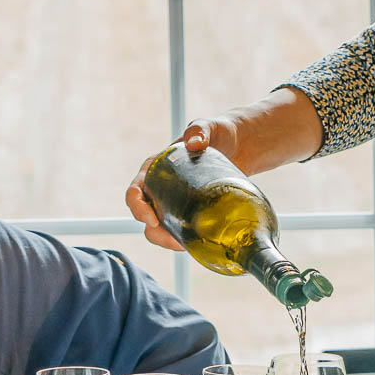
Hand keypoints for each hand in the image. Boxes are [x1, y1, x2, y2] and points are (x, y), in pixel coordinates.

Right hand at [124, 116, 243, 251]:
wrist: (239, 145)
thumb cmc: (217, 133)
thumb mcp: (207, 127)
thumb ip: (200, 130)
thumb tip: (195, 143)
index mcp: (155, 168)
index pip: (135, 191)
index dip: (137, 207)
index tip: (151, 219)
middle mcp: (159, 187)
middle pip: (145, 216)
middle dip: (154, 232)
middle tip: (173, 241)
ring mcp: (174, 201)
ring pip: (160, 228)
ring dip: (166, 241)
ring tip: (183, 246)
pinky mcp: (190, 210)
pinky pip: (180, 229)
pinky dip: (182, 241)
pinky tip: (193, 246)